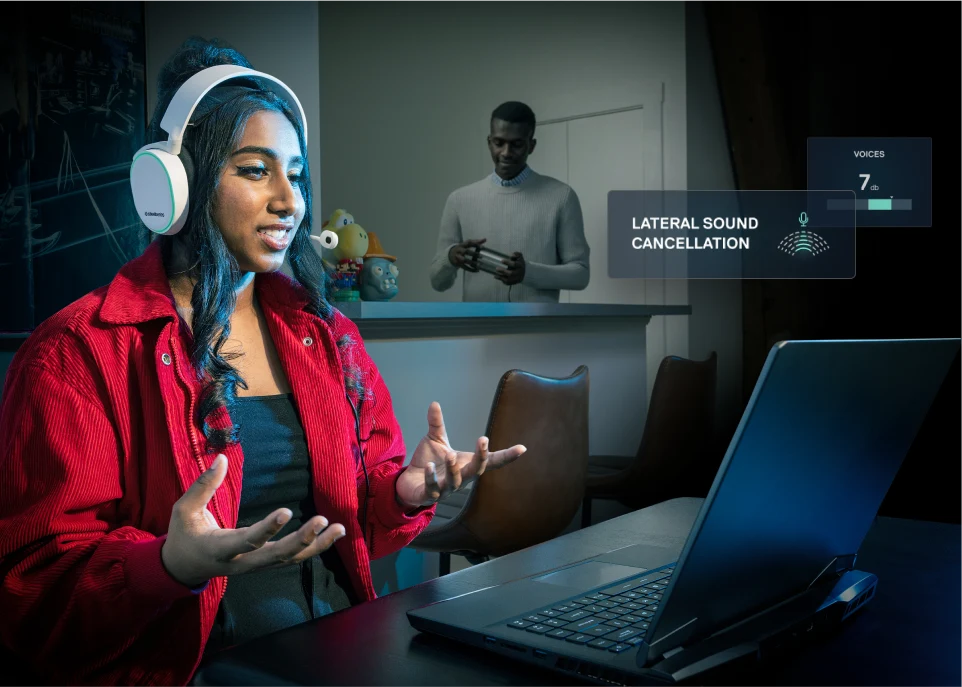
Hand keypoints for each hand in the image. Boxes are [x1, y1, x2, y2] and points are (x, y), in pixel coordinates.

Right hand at [161, 454, 345, 587]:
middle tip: (322, 521)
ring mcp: (255, 566)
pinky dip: (313, 547)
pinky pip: (291, 558)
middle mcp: (241, 562)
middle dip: (301, 541)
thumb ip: (202, 486)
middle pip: (276, 557)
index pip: (247, 541)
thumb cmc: (184, 535)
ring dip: (316, 545)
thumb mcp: (184, 510)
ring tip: (339, 528)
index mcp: (220, 549)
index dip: (267, 529)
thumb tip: (222, 458)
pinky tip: (332, 534)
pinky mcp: (264, 563)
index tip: (286, 511)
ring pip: (289, 560)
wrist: (183, 568)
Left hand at [395, 402, 526, 509]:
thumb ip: (437, 424)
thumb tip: (434, 403)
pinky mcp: (430, 495)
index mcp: (466, 464)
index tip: (522, 448)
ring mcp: (446, 488)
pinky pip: (433, 488)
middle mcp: (460, 478)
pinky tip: (430, 466)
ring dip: (454, 468)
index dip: (507, 456)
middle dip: (481, 458)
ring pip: (456, 481)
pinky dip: (433, 477)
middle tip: (482, 441)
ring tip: (450, 454)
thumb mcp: (435, 440)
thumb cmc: (428, 462)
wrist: (409, 483)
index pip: (490, 461)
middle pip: (476, 471)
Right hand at [448, 238, 486, 270]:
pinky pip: (464, 267)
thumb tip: (485, 239)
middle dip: (473, 254)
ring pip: (465, 260)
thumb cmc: (461, 249)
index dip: (475, 244)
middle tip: (481, 256)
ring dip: (472, 263)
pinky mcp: (458, 264)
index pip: (469, 243)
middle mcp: (459, 250)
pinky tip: (477, 270)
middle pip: (466, 251)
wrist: (450, 255)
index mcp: (462, 245)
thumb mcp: (466, 244)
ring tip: (479, 265)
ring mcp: (458, 257)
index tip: (483, 247)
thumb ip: (475, 242)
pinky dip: (471, 269)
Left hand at [496, 252, 524, 284]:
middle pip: (511, 273)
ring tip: (496, 272)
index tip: (501, 261)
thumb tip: (512, 255)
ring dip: (501, 276)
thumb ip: (517, 254)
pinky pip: (507, 283)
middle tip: (497, 268)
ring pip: (508, 279)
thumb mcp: (520, 257)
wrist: (525, 272)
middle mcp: (519, 273)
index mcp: (520, 266)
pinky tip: (496, 276)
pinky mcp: (513, 282)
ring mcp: (516, 279)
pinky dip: (501, 279)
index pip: (514, 264)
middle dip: (503, 271)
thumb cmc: (519, 263)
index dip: (508, 263)